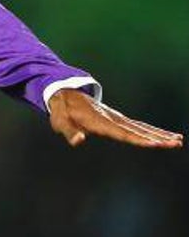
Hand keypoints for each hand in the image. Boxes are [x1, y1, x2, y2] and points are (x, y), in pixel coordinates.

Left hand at [49, 89, 182, 148]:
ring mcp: (116, 118)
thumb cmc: (61, 111)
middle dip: (157, 137)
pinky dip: (152, 130)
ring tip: (178, 140)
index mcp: (100, 122)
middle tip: (176, 143)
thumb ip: (70, 131)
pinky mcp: (117, 119)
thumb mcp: (59, 121)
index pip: (123, 133)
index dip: (139, 139)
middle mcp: (112, 119)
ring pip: (141, 127)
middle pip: (138, 130)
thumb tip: (79, 141)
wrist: (64, 93)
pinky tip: (165, 136)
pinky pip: (138, 126)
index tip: (155, 143)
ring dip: (159, 134)